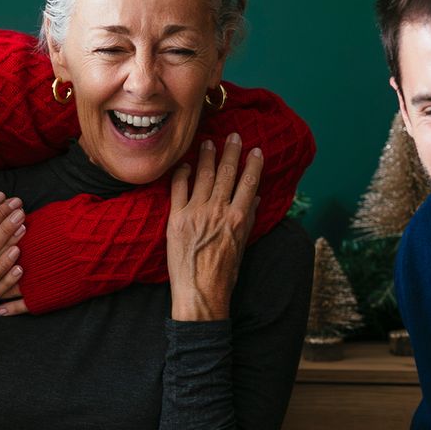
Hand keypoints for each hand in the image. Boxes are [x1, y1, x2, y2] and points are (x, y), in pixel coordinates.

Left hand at [167, 134, 261, 321]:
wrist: (200, 293)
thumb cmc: (224, 274)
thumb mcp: (242, 246)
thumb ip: (248, 219)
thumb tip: (253, 198)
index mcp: (238, 218)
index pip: (248, 182)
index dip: (252, 164)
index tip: (255, 150)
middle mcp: (218, 212)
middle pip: (227, 173)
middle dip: (231, 152)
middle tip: (233, 136)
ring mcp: (196, 213)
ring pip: (204, 177)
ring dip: (208, 157)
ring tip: (210, 142)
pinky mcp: (176, 218)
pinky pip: (178, 189)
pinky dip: (183, 174)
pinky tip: (186, 165)